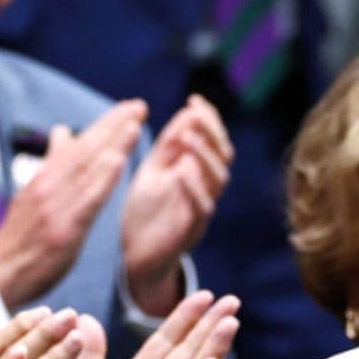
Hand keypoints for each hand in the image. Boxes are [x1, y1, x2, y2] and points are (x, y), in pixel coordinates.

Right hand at [0, 100, 147, 308]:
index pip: (80, 144)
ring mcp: (56, 206)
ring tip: (134, 123)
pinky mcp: (63, 228)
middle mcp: (49, 185)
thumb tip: (64, 131)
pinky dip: (102, 179)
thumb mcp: (34, 194)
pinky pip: (86, 200)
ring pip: (87, 169)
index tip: (129, 108)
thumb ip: (53, 164)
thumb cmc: (21, 237)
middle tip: (138, 106)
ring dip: (112, 144)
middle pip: (86, 150)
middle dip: (113, 125)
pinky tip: (118, 161)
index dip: (105, 125)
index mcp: (45, 176)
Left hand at [121, 95, 232, 316]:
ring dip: (205, 156)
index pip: (214, 141)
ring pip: (218, 180)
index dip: (208, 119)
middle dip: (211, 132)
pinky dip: (194, 187)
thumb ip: (169, 146)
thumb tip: (188, 113)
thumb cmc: (146, 213)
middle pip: (223, 156)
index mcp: (197, 173)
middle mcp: (205, 190)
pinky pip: (201, 208)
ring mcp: (200, 211)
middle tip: (194, 114)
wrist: (136, 258)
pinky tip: (183, 171)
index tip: (194, 100)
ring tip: (188, 137)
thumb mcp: (154, 171)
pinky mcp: (190, 232)